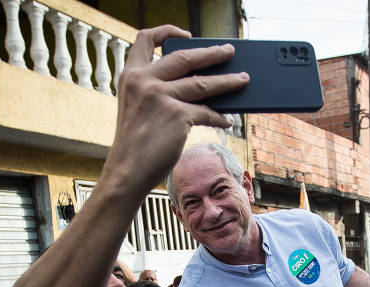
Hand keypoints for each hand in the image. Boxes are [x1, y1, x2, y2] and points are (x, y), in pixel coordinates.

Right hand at [103, 25, 249, 195]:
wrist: (127, 172)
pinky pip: (207, 112)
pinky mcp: (177, 116)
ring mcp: (160, 97)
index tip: (185, 34)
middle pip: (184, 57)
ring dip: (228, 81)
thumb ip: (157, 91)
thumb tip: (198, 86)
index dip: (167, 31)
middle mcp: (144, 81)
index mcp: (130, 75)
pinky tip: (227, 120)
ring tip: (243, 79)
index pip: (145, 39)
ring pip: (203, 83)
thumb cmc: (135, 144)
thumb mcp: (138, 108)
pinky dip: (220, 117)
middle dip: (211, 53)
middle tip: (229, 51)